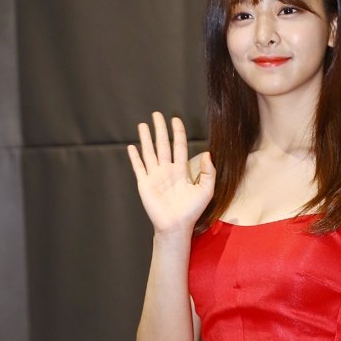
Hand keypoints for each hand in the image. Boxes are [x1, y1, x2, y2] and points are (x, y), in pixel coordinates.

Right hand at [127, 111, 215, 234]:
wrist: (176, 226)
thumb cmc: (192, 211)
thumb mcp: (206, 190)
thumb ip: (209, 172)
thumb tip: (208, 153)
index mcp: (181, 171)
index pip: (179, 146)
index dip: (178, 133)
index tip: (176, 119)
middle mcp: (167, 171)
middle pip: (163, 145)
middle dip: (160, 129)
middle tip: (157, 114)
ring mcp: (155, 176)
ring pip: (149, 152)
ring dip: (146, 138)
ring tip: (143, 124)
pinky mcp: (145, 184)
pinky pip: (139, 167)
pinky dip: (135, 157)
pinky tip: (131, 147)